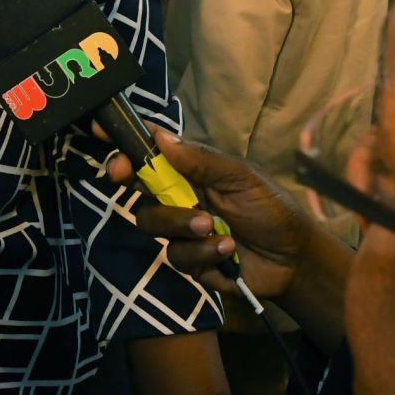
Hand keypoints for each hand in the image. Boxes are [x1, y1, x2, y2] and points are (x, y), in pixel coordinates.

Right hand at [105, 128, 316, 299]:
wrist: (293, 258)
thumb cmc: (270, 209)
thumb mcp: (241, 177)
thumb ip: (202, 160)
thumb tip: (160, 136)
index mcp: (190, 172)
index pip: (150, 154)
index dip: (125, 144)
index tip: (101, 133)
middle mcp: (179, 199)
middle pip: (138, 190)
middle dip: (134, 183)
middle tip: (125, 176)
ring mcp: (181, 231)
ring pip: (151, 223)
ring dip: (180, 223)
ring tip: (212, 226)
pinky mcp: (188, 262)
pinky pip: (176, 255)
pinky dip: (203, 251)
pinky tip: (228, 248)